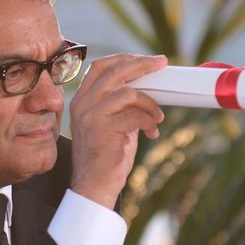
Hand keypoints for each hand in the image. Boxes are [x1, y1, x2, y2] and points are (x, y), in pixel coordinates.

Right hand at [68, 53, 166, 208]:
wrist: (95, 185)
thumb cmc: (107, 156)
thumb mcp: (112, 123)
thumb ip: (122, 104)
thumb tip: (149, 87)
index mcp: (82, 99)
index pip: (100, 67)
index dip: (124, 59)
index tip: (146, 59)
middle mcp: (83, 104)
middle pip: (115, 72)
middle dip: (142, 65)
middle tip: (162, 63)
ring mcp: (91, 116)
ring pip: (128, 93)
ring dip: (150, 103)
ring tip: (158, 117)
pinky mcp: (103, 129)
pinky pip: (134, 115)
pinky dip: (148, 121)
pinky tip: (152, 131)